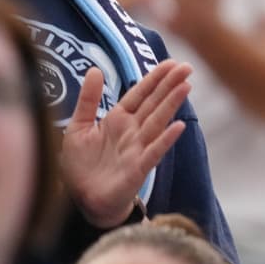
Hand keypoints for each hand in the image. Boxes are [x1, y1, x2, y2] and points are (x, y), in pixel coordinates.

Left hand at [60, 61, 191, 228]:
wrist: (82, 200)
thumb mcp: (77, 127)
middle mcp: (132, 131)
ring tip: (186, 86)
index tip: (171, 62)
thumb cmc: (81, 166)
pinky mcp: (138, 167)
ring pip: (157, 121)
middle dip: (170, 85)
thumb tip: (95, 69)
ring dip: (172, 104)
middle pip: (154, 103)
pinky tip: (178, 126)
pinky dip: (166, 139)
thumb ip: (88, 100)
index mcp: (118, 119)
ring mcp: (138, 148)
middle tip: (187, 67)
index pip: (140, 94)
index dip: (155, 78)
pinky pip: (154, 151)